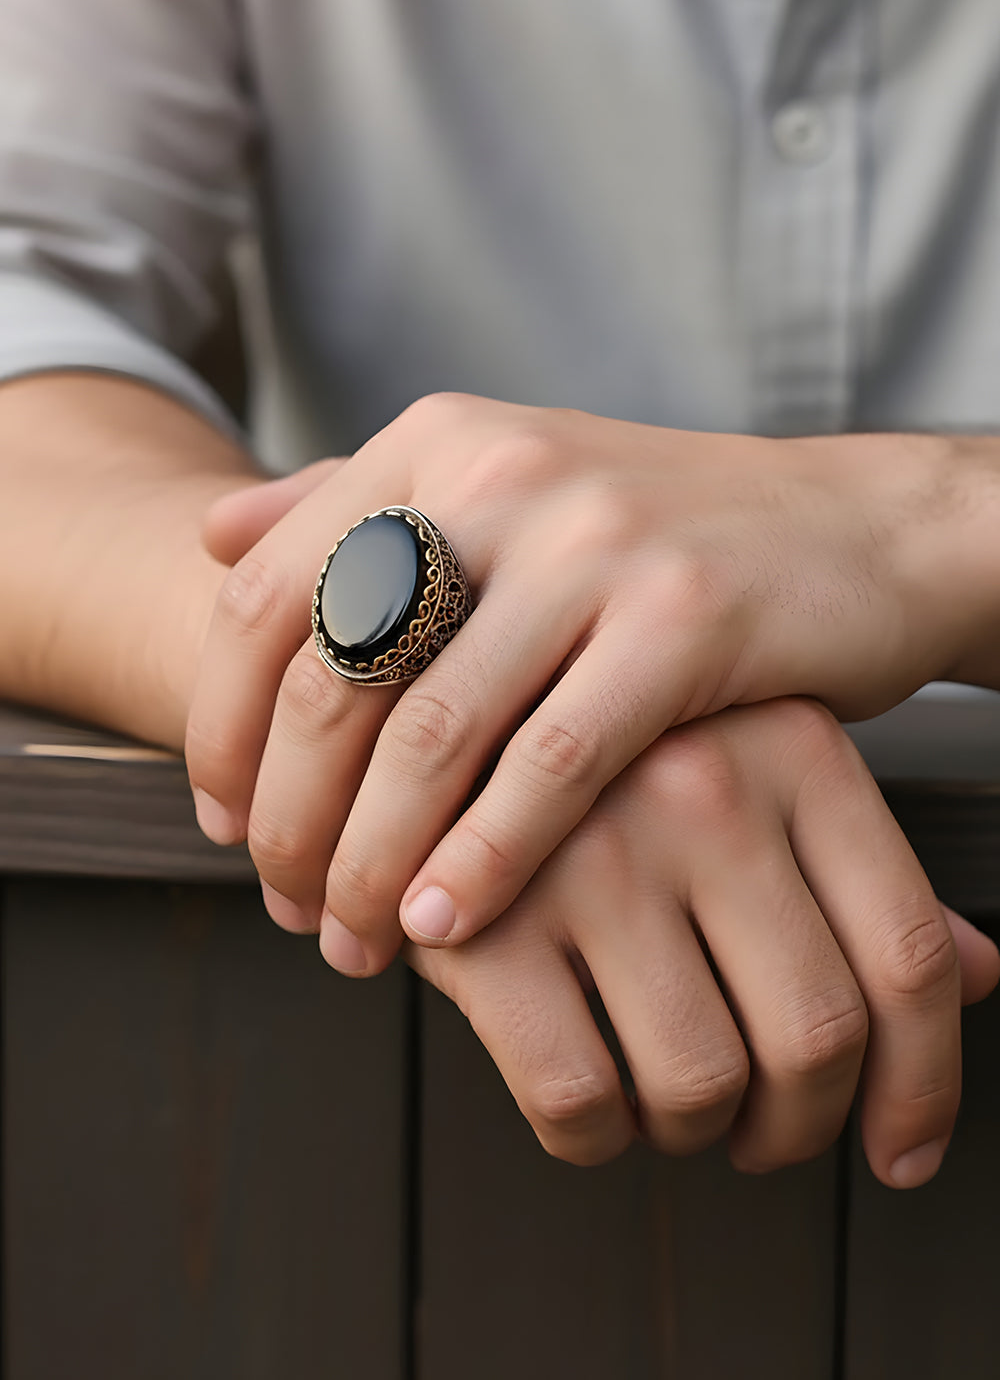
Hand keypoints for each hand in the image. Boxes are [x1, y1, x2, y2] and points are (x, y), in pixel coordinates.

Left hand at [188, 395, 982, 968]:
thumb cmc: (654, 538)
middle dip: (288, 819)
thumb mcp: (501, 489)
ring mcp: (595, 544)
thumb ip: (354, 507)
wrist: (850, 530)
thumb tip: (207, 536)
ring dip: (372, 860)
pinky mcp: (683, 620)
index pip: (267, 597)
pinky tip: (445, 923)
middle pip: (332, 677)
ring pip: (431, 736)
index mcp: (437, 444)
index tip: (223, 823)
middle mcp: (502, 477)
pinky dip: (483, 860)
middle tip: (286, 905)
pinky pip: (550, 767)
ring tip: (355, 939)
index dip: (221, 727)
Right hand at [401, 698, 997, 1185]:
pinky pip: (578, 1097)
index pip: (908, 957)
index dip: (922, 1085)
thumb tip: (984, 977)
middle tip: (762, 1132)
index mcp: (791, 748)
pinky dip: (593, 1137)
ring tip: (667, 1102)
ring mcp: (591, 847)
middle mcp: (703, 789)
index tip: (900, 1149)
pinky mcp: (485, 914)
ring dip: (694, 1131)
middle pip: (816, 1035)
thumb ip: (859, 876)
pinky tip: (587, 1104)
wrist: (426, 691)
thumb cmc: (613, 756)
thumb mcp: (755, 775)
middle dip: (798, 1128)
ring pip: (701, 1083)